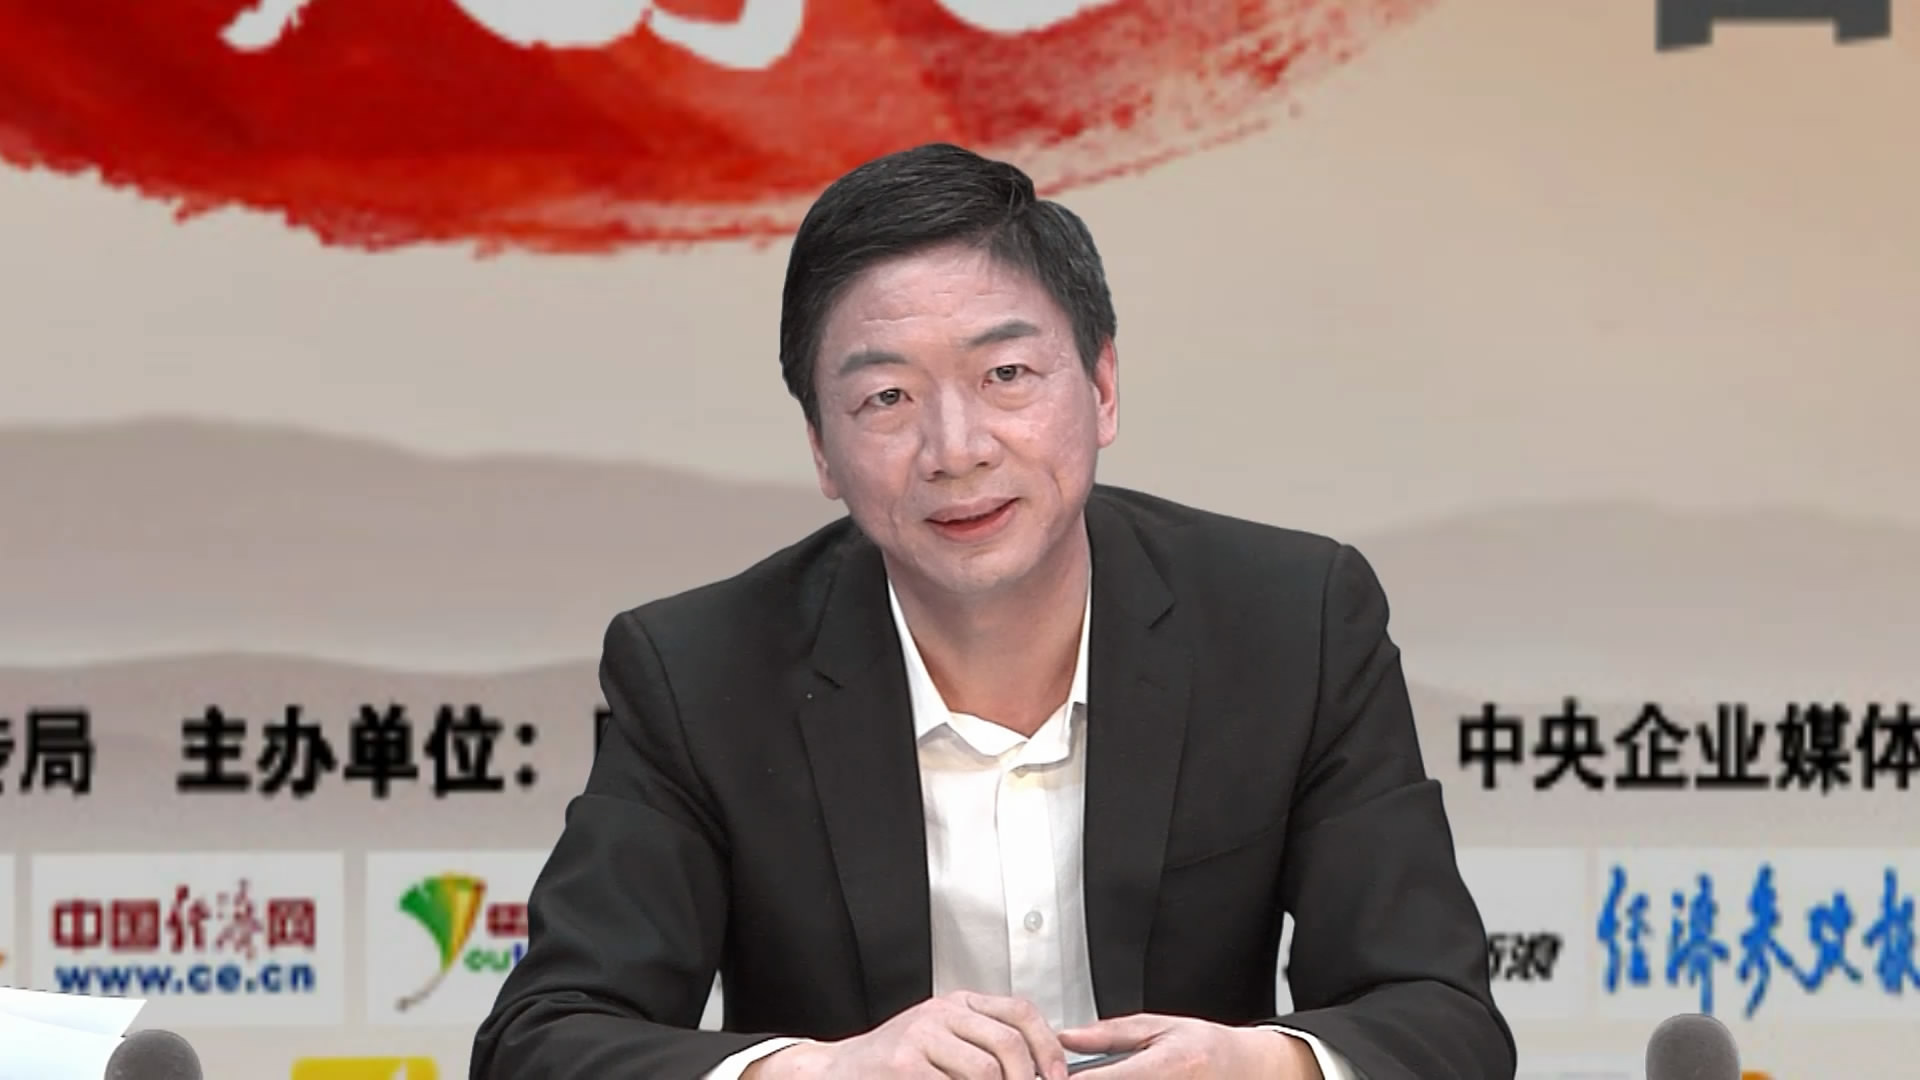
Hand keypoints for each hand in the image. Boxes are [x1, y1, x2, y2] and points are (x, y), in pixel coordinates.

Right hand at [744, 991, 1071, 1079]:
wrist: (838, 1070)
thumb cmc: (894, 1062)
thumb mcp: (943, 1040)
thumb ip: (983, 1043)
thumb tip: (1038, 1067)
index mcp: (958, 1004)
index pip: (1019, 1012)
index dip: (1047, 1045)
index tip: (1058, 1075)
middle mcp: (941, 1013)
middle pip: (1007, 1043)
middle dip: (1027, 1078)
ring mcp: (921, 1036)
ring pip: (985, 1070)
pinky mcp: (903, 1064)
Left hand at [1056, 1014, 1321, 1078]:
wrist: (1248, 1070)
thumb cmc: (1208, 1047)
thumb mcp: (1160, 1026)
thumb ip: (1110, 1034)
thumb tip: (1066, 1036)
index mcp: (1167, 1066)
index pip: (1105, 1079)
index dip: (1072, 1079)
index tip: (1050, 1074)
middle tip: (1058, 1076)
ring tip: (1090, 1076)